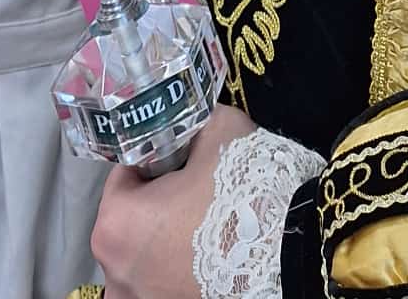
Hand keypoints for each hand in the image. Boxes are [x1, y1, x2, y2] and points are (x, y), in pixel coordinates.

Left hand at [93, 104, 254, 298]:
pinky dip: (170, 272)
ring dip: (158, 244)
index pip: (122, 176)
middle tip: (193, 189)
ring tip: (199, 226)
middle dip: (154, 203)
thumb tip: (187, 125)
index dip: (153, 160)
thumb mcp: (216, 129)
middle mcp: (117, 273)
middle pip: (127, 221)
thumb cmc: (243, 193)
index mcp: (116, 224)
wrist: (291, 250)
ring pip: (139, 261)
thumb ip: (189, 125)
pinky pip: (156, 286)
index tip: (179, 157)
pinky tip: (201, 256)